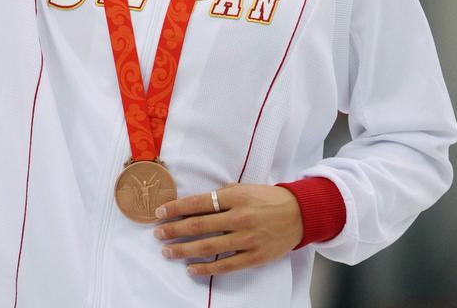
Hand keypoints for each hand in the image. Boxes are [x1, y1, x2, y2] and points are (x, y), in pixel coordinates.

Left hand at [152, 183, 303, 276]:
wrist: (299, 213)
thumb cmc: (268, 198)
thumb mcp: (245, 188)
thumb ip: (222, 195)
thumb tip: (195, 204)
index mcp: (235, 196)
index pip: (198, 202)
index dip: (176, 208)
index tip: (159, 212)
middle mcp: (239, 217)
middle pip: (198, 225)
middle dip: (174, 229)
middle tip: (157, 233)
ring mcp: (247, 239)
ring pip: (208, 247)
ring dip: (184, 250)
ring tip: (168, 251)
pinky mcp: (254, 256)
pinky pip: (226, 265)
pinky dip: (206, 268)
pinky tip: (191, 268)